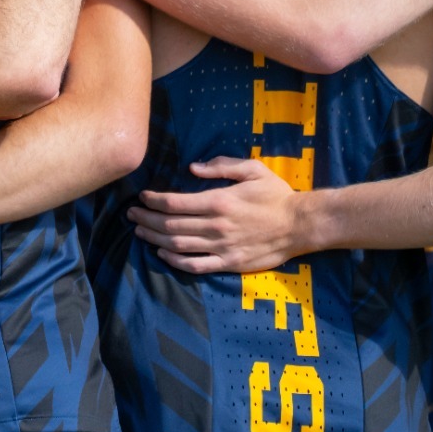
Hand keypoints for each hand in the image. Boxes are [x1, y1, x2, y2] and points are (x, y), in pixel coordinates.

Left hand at [128, 157, 305, 273]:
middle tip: (131, 215)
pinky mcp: (229, 263)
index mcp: (219, 201)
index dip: (153, 200)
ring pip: (178, 245)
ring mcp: (222, 247)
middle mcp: (216, 226)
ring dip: (154, 239)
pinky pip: (195, 265)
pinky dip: (175, 261)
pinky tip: (163, 254)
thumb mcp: (253, 170)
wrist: (301, 225)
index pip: (175, 203)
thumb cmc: (276, 195)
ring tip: (140, 232)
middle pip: (170, 225)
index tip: (142, 197)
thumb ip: (221, 166)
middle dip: (146, 219)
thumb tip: (192, 167)